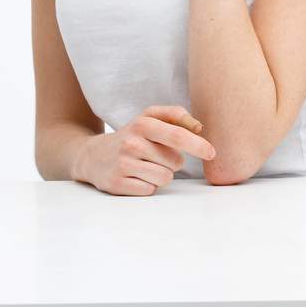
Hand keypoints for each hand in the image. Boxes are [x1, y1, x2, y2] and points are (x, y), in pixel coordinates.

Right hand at [71, 105, 216, 195]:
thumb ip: (176, 116)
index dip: (198, 145)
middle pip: (175, 162)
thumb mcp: (149, 118)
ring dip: (162, 175)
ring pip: (165, 178)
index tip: (212, 153)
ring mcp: (123, 164)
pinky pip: (150, 190)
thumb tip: (199, 127)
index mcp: (143, 123)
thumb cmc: (132, 136)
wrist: (93, 155)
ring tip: (146, 166)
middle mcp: (131, 142)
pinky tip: (136, 177)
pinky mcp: (117, 184)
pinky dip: (148, 185)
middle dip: (174, 162)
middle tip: (158, 156)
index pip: (177, 135)